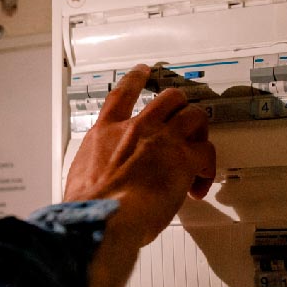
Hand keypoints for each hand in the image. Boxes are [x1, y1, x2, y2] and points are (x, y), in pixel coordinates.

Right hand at [64, 64, 216, 248]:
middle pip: (169, 98)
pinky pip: (207, 153)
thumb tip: (97, 177)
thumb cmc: (91, 205)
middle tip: (184, 121)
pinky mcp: (185, 158)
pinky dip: (206, 169)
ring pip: (194, 116)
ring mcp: (163, 139)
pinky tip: (199, 185)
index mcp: (106, 132)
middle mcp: (136, 128)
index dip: (135, 79)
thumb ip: (94, 166)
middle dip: (179, 107)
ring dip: (199, 132)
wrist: (107, 215)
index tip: (143, 71)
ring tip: (198, 152)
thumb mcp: (79, 175)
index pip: (122, 94)